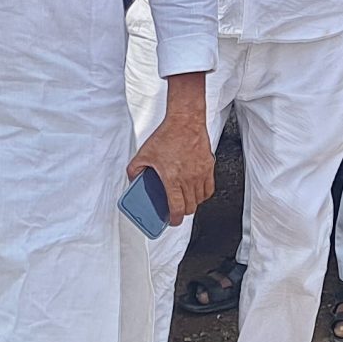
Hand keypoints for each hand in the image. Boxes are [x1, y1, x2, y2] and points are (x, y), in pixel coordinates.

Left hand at [129, 108, 214, 225]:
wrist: (185, 120)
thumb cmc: (167, 135)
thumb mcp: (143, 153)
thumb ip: (134, 170)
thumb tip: (133, 180)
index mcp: (172, 178)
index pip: (177, 208)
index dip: (174, 219)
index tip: (172, 221)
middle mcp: (188, 178)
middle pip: (189, 207)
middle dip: (181, 212)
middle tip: (175, 209)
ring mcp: (200, 173)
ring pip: (200, 200)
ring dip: (192, 203)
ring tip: (184, 199)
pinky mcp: (208, 167)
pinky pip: (209, 188)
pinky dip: (203, 194)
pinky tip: (196, 190)